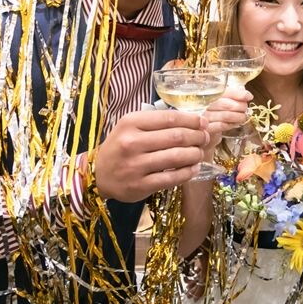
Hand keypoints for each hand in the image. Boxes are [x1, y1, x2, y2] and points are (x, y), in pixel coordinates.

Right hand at [91, 109, 209, 201]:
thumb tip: (192, 121)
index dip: (192, 120)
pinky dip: (188, 172)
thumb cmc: (120, 147)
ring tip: (200, 153)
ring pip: (177, 157)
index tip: (203, 123)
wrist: (98, 174)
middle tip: (204, 138)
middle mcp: (132, 142)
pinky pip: (172, 178)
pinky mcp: (141, 185)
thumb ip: (156, 123)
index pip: (170, 118)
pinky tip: (194, 168)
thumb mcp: (131, 127)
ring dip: (195, 154)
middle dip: (197, 137)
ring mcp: (136, 165)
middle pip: (177, 137)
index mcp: (131, 123)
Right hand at [203, 86, 251, 143]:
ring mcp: (205, 117)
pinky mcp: (207, 129)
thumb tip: (248, 96)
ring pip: (225, 115)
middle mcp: (205, 104)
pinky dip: (231, 124)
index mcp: (210, 94)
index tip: (249, 97)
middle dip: (240, 106)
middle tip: (246, 110)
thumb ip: (234, 96)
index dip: (238, 94)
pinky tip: (235, 124)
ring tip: (243, 117)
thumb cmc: (217, 112)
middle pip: (226, 104)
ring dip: (238, 117)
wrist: (206, 127)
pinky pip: (221, 126)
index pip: (226, 92)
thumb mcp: (224, 101)